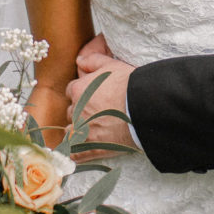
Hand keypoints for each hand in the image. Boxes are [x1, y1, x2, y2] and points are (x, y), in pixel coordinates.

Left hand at [66, 34, 136, 156]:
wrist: (142, 107)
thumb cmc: (128, 84)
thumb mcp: (111, 65)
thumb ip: (93, 60)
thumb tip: (79, 60)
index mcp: (79, 90)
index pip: (72, 91)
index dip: (81, 93)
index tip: (91, 96)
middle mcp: (77, 110)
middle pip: (71, 111)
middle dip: (80, 112)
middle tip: (95, 113)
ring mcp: (83, 130)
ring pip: (70, 132)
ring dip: (77, 131)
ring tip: (89, 132)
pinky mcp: (91, 146)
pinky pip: (75, 153)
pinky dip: (74, 153)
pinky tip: (77, 153)